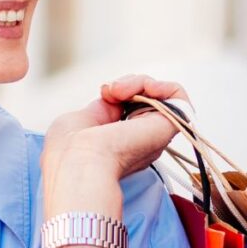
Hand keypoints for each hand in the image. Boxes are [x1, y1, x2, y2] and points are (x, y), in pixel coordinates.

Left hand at [40, 74, 187, 216]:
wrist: (81, 164)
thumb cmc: (69, 151)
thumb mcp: (78, 121)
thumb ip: (100, 110)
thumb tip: (114, 98)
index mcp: (118, 144)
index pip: (129, 108)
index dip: (118, 93)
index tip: (104, 92)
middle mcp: (140, 142)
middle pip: (145, 100)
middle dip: (129, 84)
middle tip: (111, 91)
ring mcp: (155, 136)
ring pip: (159, 96)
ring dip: (141, 83)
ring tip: (121, 90)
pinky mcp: (169, 129)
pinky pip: (177, 97)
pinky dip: (164, 86)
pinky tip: (147, 88)